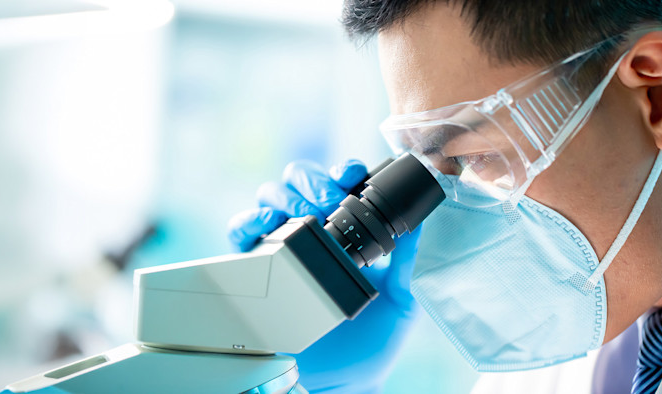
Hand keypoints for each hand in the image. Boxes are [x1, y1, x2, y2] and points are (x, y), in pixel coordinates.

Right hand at [227, 159, 420, 392]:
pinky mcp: (257, 271)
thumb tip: (420, 224)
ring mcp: (283, 249)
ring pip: (270, 198)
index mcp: (348, 232)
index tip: (352, 176)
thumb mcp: (401, 299)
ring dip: (285, 196)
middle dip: (313, 182)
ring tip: (306, 217)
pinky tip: (268, 226)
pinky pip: (241, 234)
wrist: (345, 381)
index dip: (343, 170)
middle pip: (299, 182)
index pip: (339, 184)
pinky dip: (249, 221)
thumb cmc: (373, 342)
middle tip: (329, 202)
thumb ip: (407, 262)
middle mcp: (312, 234)